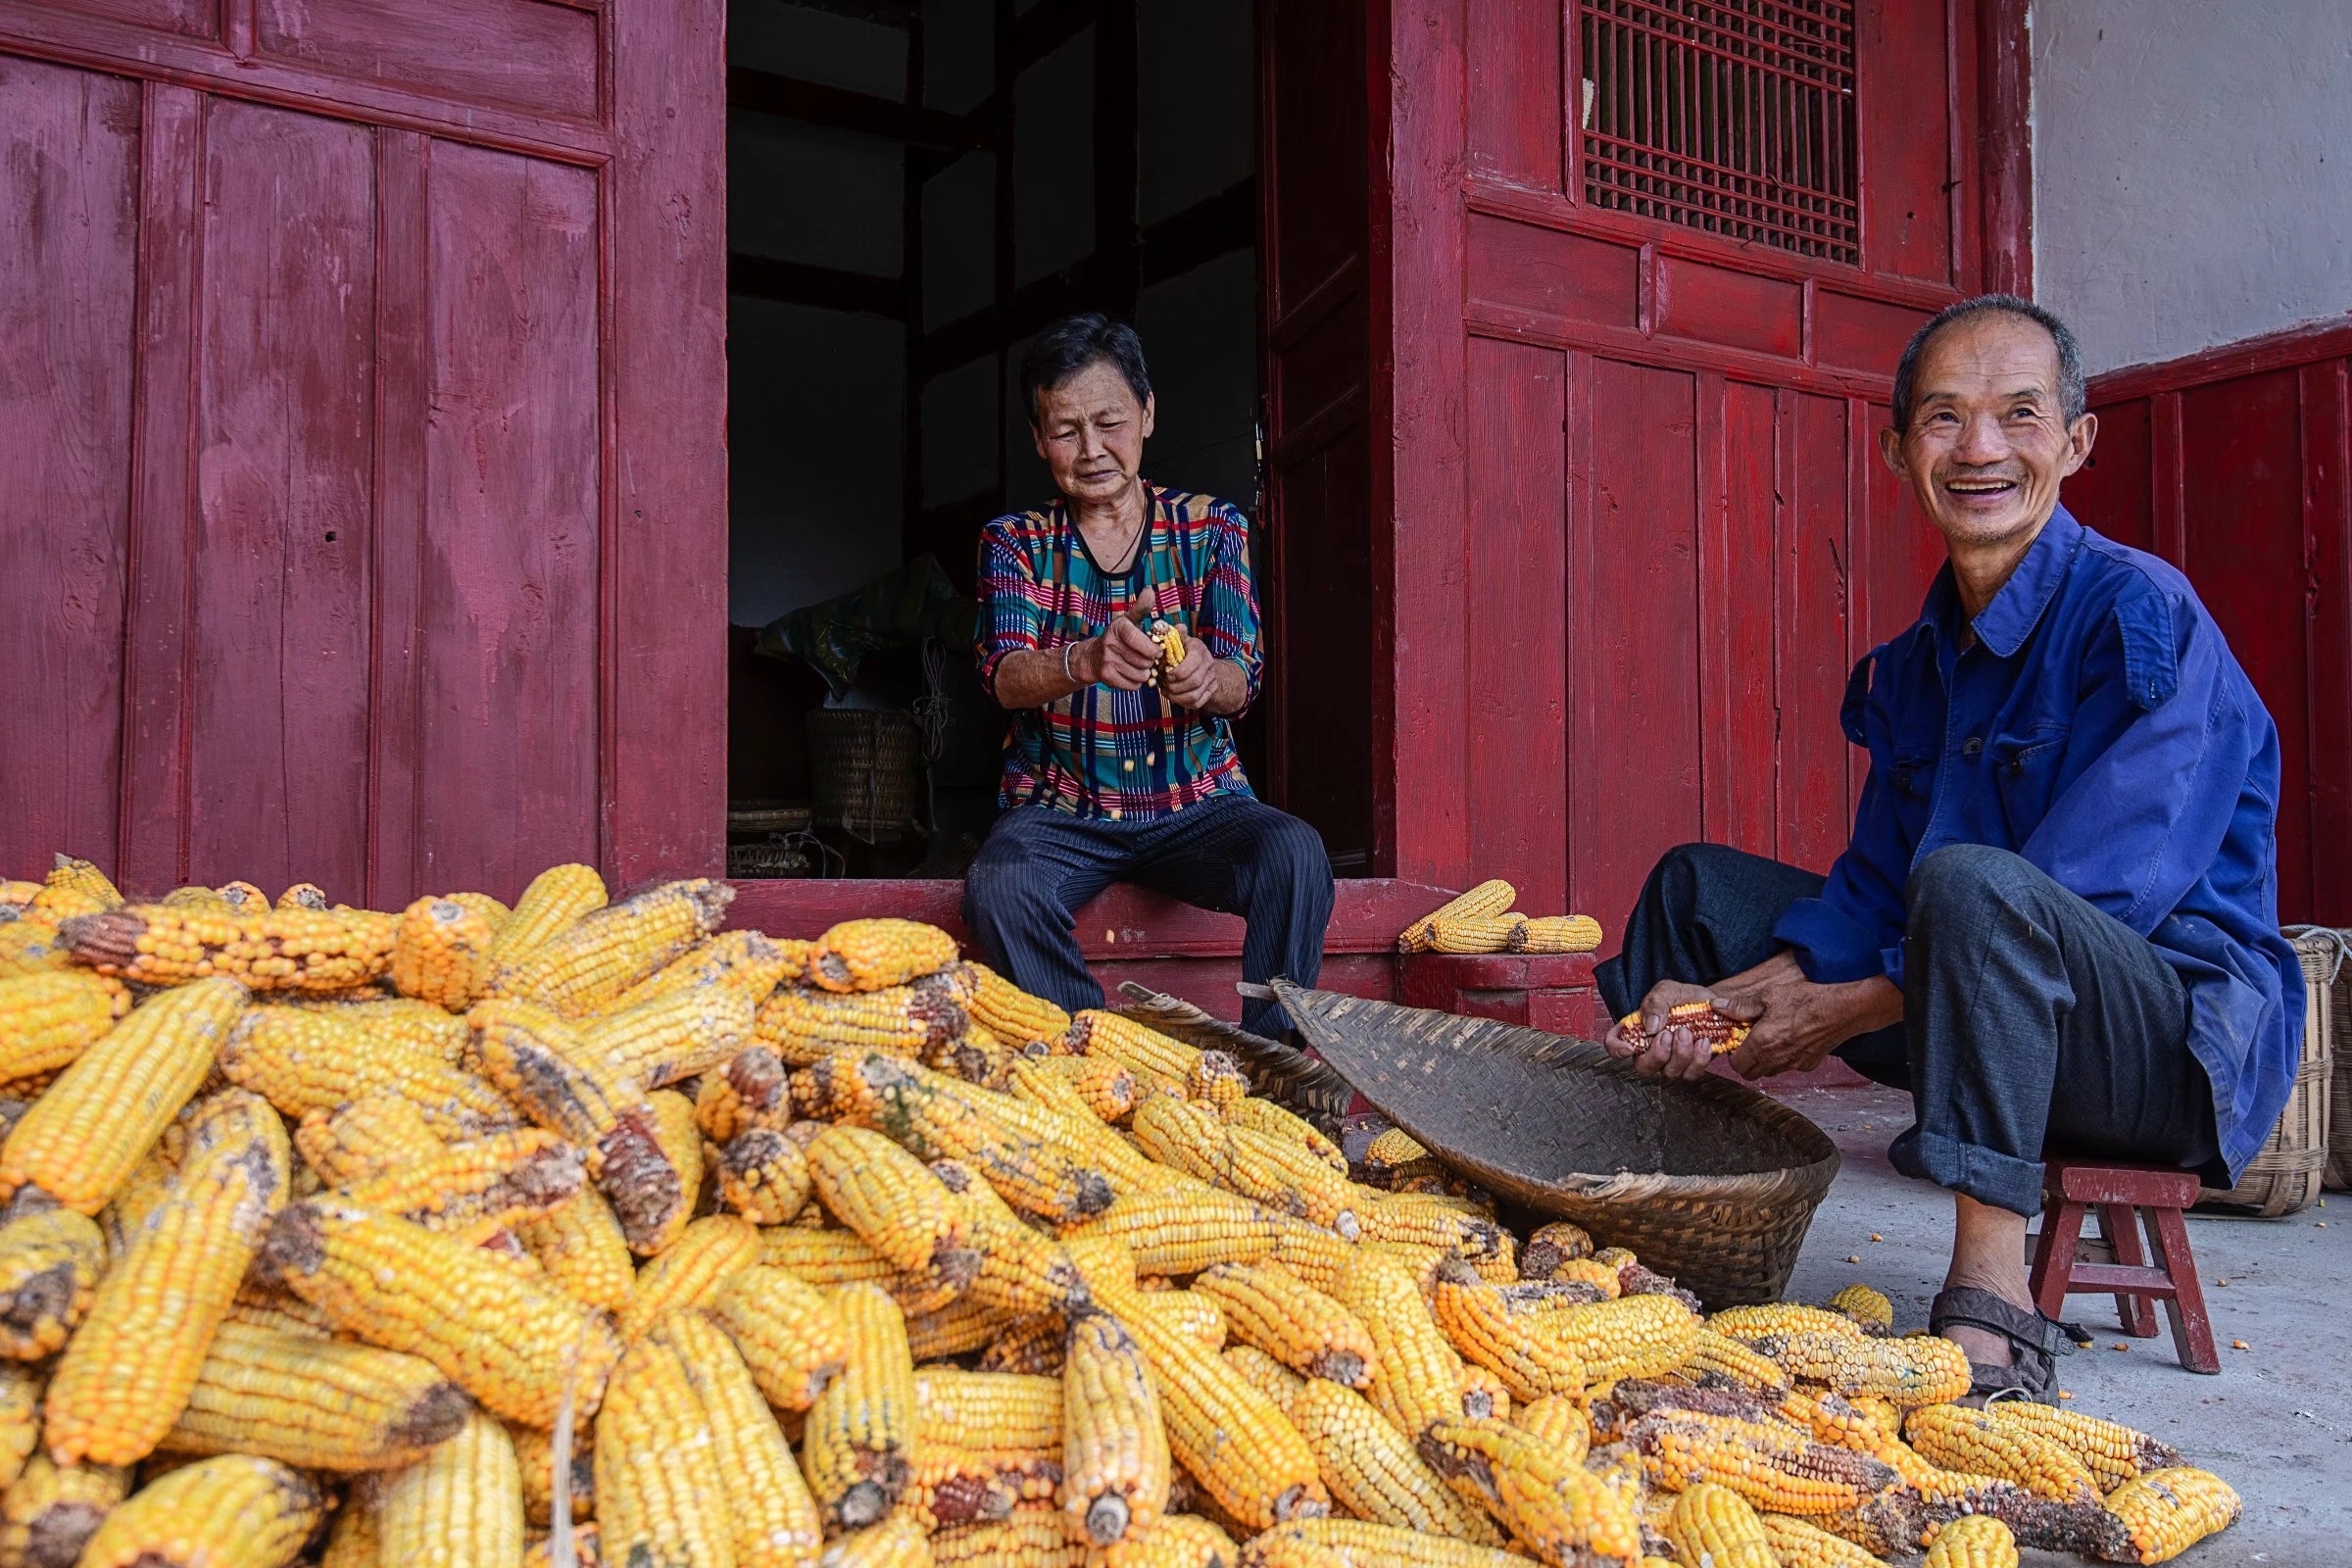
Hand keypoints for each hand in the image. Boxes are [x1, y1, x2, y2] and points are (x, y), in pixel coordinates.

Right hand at [1079, 614, 1162, 690]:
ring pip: (1141, 675)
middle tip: (1145, 658)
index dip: (1153, 649)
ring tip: (1138, 666)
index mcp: (1118, 627)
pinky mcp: (1106, 677)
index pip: (1141, 641)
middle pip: (1145, 661)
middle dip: (1149, 662)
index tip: (1156, 651)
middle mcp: (1110, 643)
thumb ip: (1141, 608)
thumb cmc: (1118, 638)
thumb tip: (1150, 591)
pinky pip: (1133, 685)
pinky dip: (1135, 682)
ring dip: (1144, 673)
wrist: (1092, 656)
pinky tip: (1130, 674)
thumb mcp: (1128, 621)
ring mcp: (1107, 660)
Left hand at [1161, 640, 1220, 709]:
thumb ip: (1174, 634)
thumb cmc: (1184, 650)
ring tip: (1166, 691)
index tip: (1167, 675)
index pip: (1193, 662)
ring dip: (1177, 697)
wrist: (1203, 663)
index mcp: (1199, 649)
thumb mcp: (1179, 639)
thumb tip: (1171, 627)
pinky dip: (1183, 703)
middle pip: (1194, 681)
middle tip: (1163, 685)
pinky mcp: (1210, 692)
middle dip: (1175, 686)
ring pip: (1195, 695)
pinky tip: (1174, 696)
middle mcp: (1209, 664)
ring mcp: (1211, 679)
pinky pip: (1197, 703)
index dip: (1179, 672)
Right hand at [1606, 979, 1730, 1081]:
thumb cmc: (1685, 997)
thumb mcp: (1668, 990)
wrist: (1713, 1004)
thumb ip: (1655, 1004)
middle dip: (1656, 1055)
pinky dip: (1699, 1059)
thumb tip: (1650, 1027)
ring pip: (1669, 1072)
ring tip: (1688, 1032)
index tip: (1630, 1048)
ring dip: (1680, 1054)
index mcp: (1637, 1029)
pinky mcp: (1691, 1066)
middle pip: (1643, 1067)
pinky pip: (1691, 1074)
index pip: (1615, 1044)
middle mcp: (1650, 1049)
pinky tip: (1703, 1041)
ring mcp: (1671, 1061)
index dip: (1617, 1050)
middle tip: (1668, 1035)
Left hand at [1721, 969, 1901, 1081]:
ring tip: (1770, 1038)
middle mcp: (1777, 1060)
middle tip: (1750, 1040)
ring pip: (1770, 1071)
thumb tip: (1718, 1006)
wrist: (1843, 1010)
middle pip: (1751, 1073)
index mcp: (1762, 1045)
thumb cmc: (1806, 1000)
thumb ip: (1741, 1006)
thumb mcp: (1769, 996)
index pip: (1737, 1065)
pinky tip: (1790, 1039)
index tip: (1737, 1039)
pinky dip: (1785, 1059)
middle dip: (1746, 1060)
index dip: (1733, 1053)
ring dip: (1765, 1060)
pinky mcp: (1809, 1064)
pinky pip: (1789, 1067)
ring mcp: (1794, 1065)